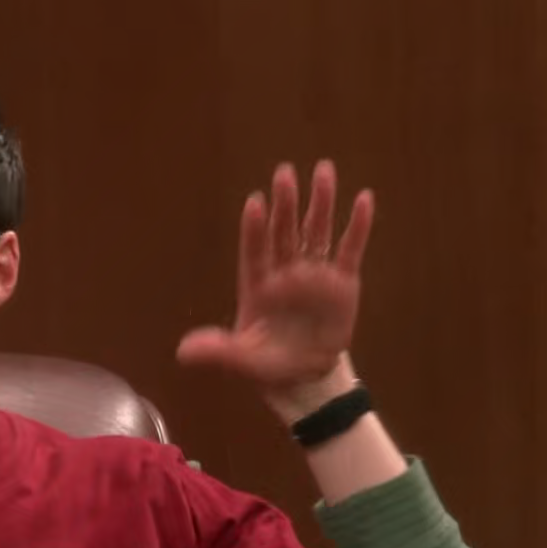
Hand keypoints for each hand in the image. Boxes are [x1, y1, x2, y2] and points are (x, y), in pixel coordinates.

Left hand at [176, 160, 374, 412]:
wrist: (305, 377)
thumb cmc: (268, 364)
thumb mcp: (241, 361)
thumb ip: (217, 352)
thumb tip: (182, 352)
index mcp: (257, 285)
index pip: (254, 251)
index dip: (255, 229)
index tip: (255, 202)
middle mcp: (284, 272)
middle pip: (284, 232)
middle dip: (285, 204)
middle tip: (284, 174)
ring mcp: (314, 274)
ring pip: (316, 231)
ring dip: (320, 202)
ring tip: (323, 170)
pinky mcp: (342, 282)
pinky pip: (349, 249)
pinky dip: (357, 226)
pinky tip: (363, 199)